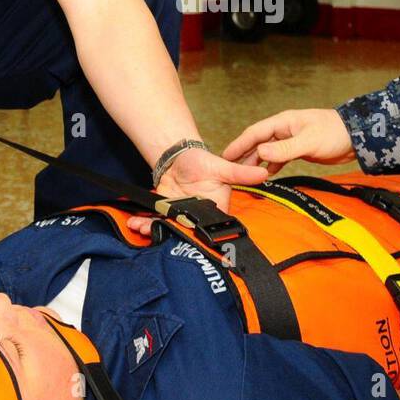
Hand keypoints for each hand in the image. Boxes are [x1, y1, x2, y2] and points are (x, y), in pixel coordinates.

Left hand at [125, 145, 267, 235]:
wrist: (179, 157)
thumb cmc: (203, 162)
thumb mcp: (221, 166)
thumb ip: (240, 172)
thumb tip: (264, 172)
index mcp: (216, 209)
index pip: (212, 229)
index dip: (201, 238)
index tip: (191, 241)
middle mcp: (198, 217)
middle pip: (187, 234)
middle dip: (172, 236)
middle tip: (157, 234)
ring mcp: (181, 217)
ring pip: (170, 231)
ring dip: (154, 231)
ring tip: (141, 229)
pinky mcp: (166, 213)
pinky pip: (157, 223)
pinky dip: (145, 225)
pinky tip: (135, 224)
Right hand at [221, 108, 354, 173]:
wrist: (356, 138)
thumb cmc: (334, 133)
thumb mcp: (308, 141)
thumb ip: (285, 149)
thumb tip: (260, 153)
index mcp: (283, 122)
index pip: (255, 133)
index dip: (239, 144)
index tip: (225, 156)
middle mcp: (284, 129)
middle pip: (258, 142)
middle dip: (244, 154)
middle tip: (229, 168)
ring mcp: (291, 139)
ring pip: (268, 151)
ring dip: (256, 162)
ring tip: (244, 174)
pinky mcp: (299, 149)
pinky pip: (279, 157)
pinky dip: (271, 165)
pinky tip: (266, 174)